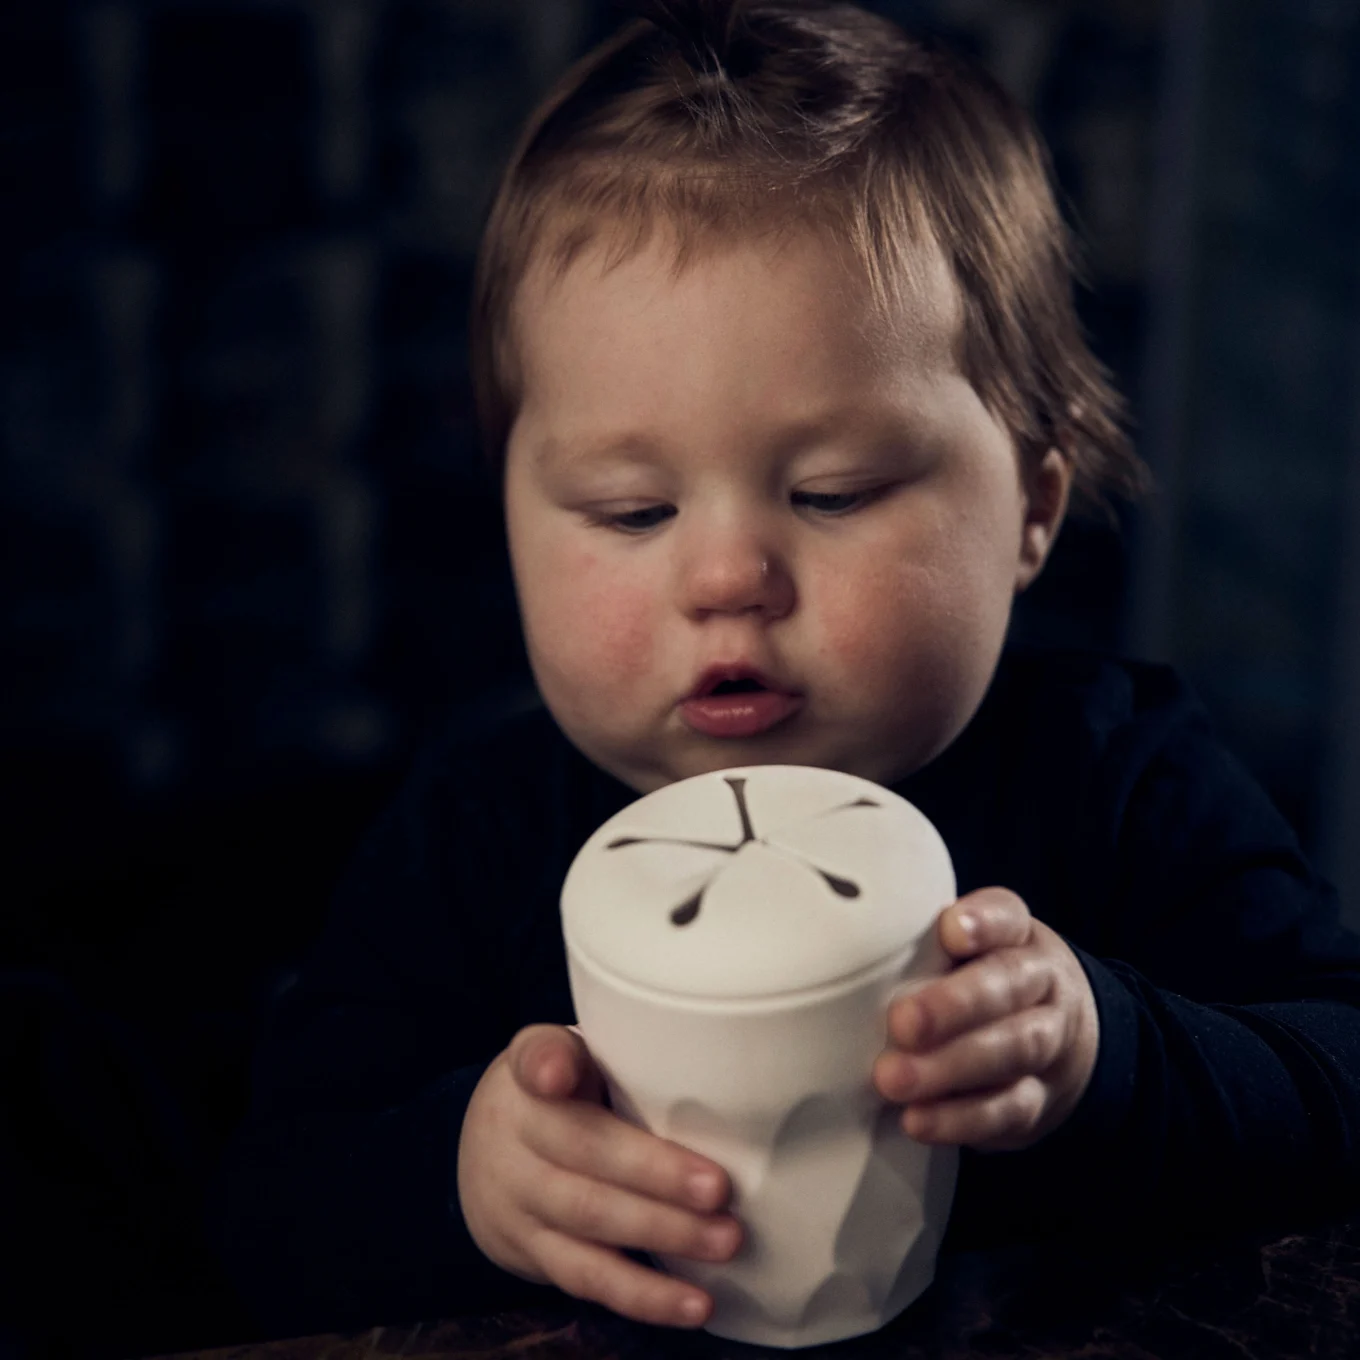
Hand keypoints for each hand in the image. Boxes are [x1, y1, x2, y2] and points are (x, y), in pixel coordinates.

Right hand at [458, 1024, 741, 1327]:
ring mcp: (517, 1198)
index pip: (535, 1057)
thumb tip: (705, 1064)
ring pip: (588, 1220)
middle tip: (719, 1189)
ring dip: (662, 1235)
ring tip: (724, 1242)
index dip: (546, 1064)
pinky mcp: (529, 1252)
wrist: (484, 1155)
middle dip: (654, 1173)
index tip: (559, 1074)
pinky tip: (693, 1304)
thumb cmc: (561, 1093)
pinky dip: (644, 1295)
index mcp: (529, 1070)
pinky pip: (587, 1278)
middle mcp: (513, 1132)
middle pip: (581, 1150)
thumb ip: (618, 1051)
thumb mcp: (572, 1056)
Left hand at [873, 888, 1098, 1151]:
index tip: (951, 930)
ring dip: (949, 1067)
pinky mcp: (1038, 1099)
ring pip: (1013, 1049)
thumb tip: (840, 949)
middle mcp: (1041, 982)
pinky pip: (1007, 1109)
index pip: (1006, 916)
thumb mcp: (965, 949)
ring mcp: (1049, 1042)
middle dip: (954, 1005)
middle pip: (1008, 986)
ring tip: (894, 1079)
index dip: (982, 922)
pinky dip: (959, 1118)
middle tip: (902, 1023)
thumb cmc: (981, 979)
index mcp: (1017, 934)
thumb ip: (921, 946)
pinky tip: (918, 1120)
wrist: (1061, 1038)